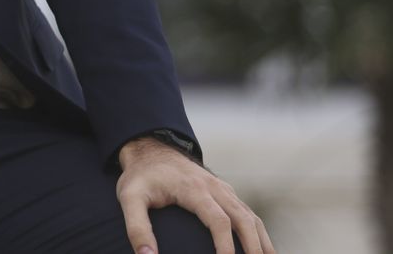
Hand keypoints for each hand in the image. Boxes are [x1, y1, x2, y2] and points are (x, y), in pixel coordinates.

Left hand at [116, 137, 275, 253]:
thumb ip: (137, 227)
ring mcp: (223, 189)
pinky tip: (262, 248)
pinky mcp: (225, 192)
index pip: (218, 221)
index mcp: (194, 188)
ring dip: (263, 240)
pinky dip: (258, 231)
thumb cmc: (140, 176)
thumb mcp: (129, 198)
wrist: (151, 149)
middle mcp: (214, 187)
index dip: (225, 246)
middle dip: (255, 247)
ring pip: (251, 216)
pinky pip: (248, 213)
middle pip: (244, 219)